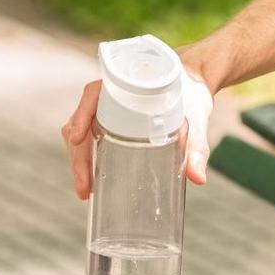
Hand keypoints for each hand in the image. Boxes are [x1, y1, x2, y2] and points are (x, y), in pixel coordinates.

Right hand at [63, 58, 214, 199]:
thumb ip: (198, 146)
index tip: (76, 138)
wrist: (196, 88)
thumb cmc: (193, 96)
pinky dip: (87, 157)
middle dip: (78, 154)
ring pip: (81, 132)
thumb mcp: (197, 119)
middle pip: (81, 121)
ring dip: (79, 160)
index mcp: (126, 85)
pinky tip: (91, 180)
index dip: (81, 115)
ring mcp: (106, 110)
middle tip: (85, 185)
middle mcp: (110, 96)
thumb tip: (198, 179)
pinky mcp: (110, 122)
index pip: (93, 95)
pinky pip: (90, 137)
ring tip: (85, 189)